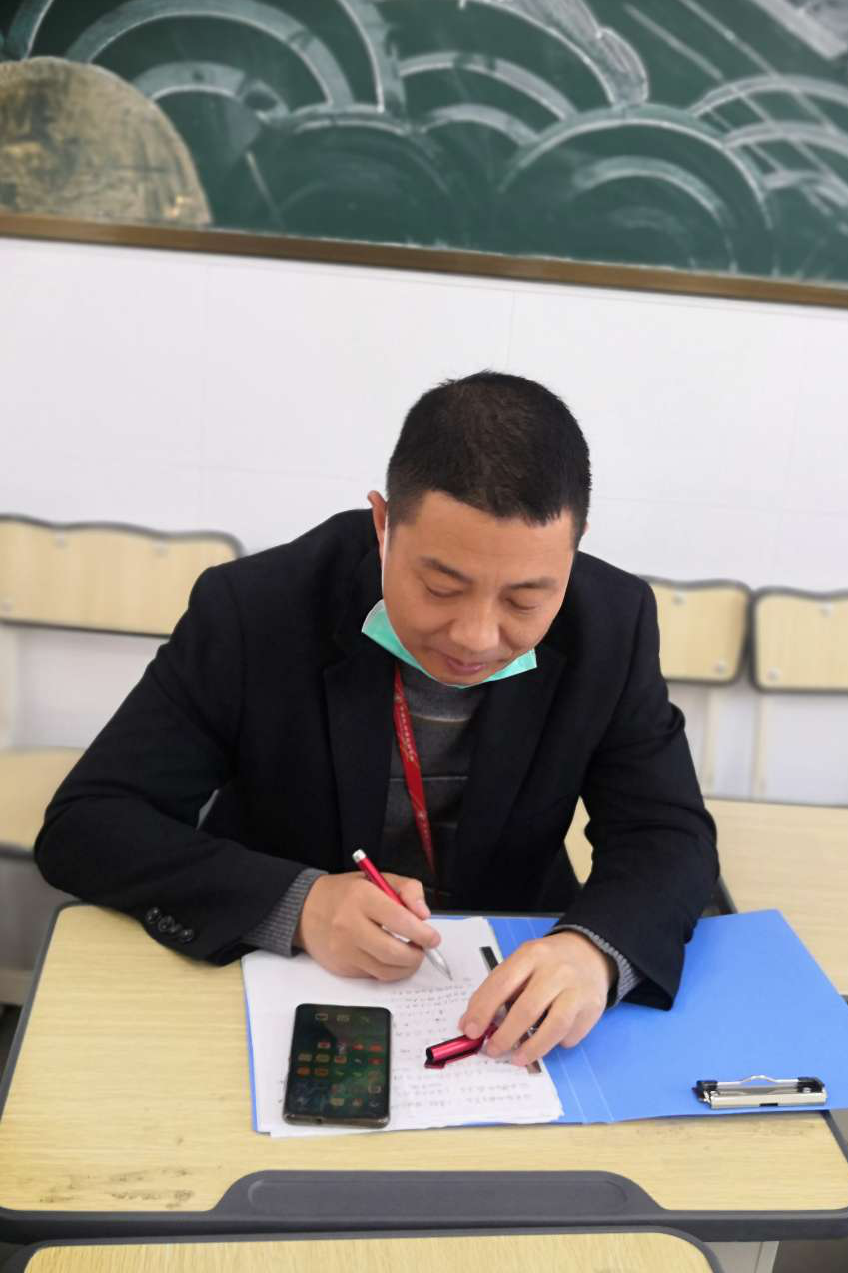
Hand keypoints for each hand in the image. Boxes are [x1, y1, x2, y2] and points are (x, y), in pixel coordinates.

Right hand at [294, 870, 441, 980]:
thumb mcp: (377, 879)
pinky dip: (387, 970)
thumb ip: (408, 889)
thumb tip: (424, 915)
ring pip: (385, 970)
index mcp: (362, 897)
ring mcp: (343, 949)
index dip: (422, 932)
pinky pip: (372, 975)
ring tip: (410, 955)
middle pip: (392, 952)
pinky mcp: (341, 967)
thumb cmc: (347, 893)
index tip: (433, 938)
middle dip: (416, 955)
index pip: (399, 920)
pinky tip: (390, 959)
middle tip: (423, 950)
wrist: (305, 910)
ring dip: (405, 967)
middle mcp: (350, 925)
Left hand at [458, 931, 614, 1064]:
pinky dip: (556, 1043)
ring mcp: (578, 989)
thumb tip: (470, 1024)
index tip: (471, 1031)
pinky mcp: (593, 1008)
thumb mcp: (520, 964)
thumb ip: (496, 990)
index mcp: (531, 955)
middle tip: (492, 1050)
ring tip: (517, 1058)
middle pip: (527, 1008)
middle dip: (505, 1035)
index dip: (483, 1010)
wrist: (590, 953)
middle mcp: (556, 970)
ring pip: (554, 1027)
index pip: (502, 984)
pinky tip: (546, 1040)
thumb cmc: (547, 964)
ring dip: (532, 1048)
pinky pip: (570, 1034)